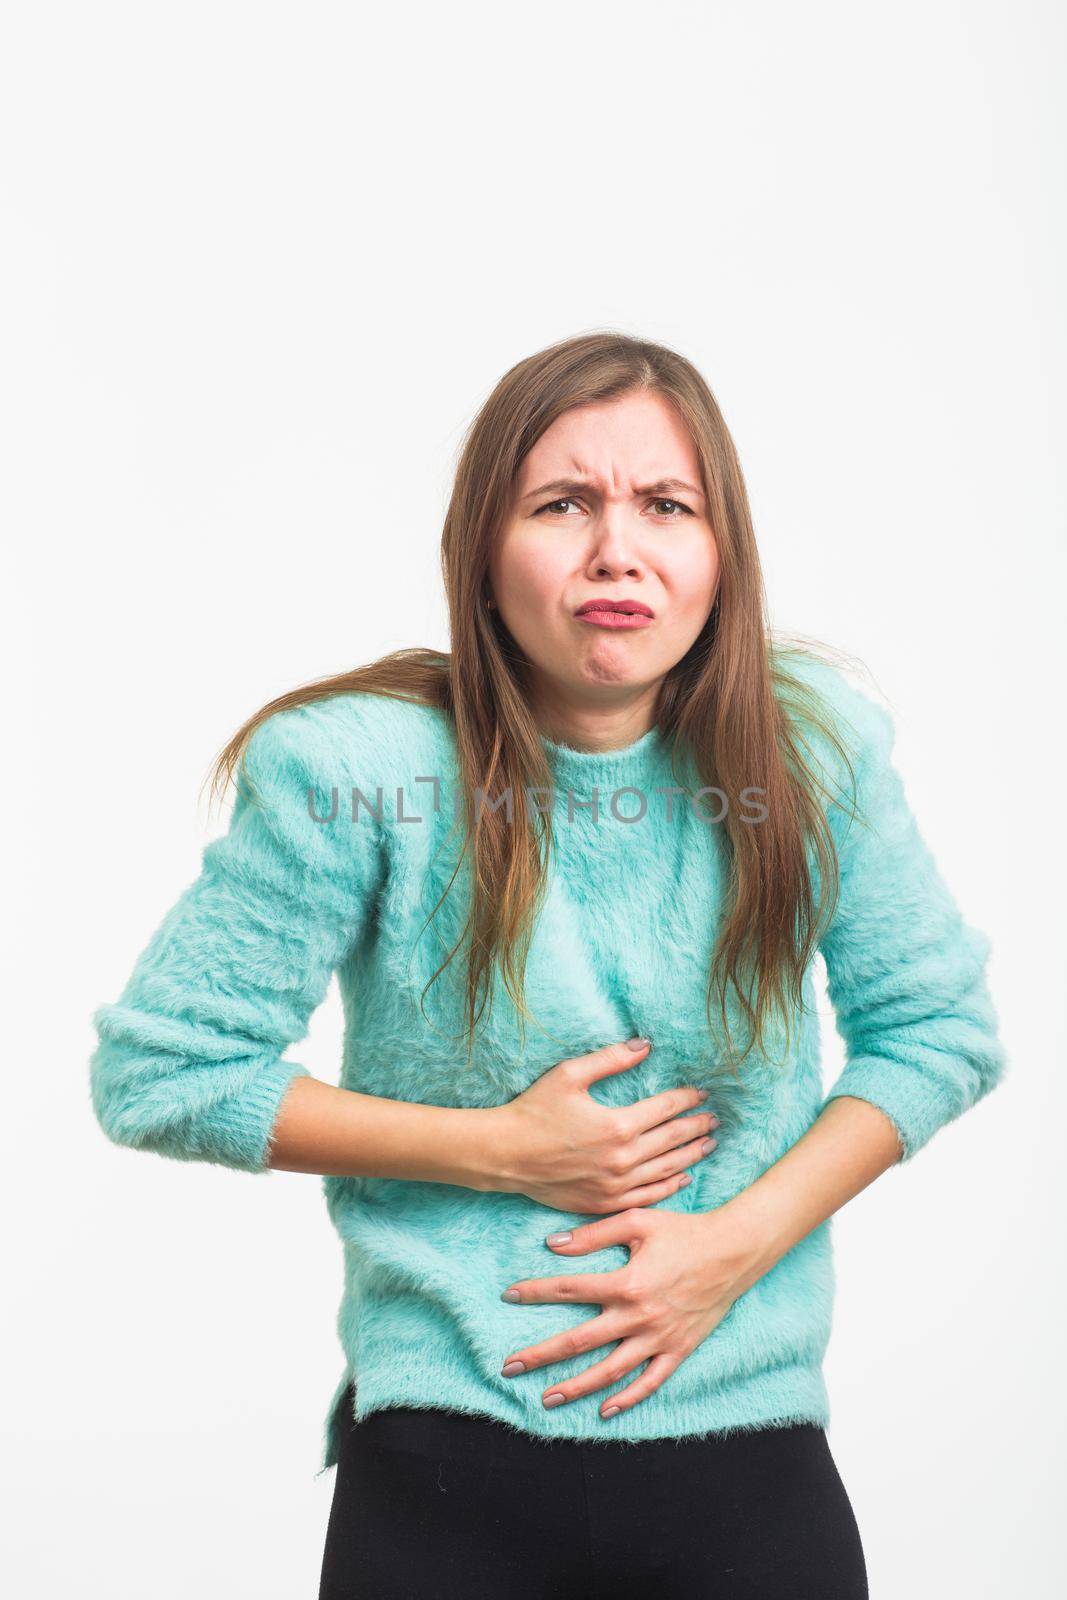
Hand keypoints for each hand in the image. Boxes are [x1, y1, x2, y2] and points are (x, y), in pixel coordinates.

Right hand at [493, 1039, 718, 1212]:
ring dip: (691, 1155)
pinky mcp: (605, 1203)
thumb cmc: (534, 1111)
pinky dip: (669, 1186)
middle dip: (697, 1126)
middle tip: (715, 1118)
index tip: (701, 1093)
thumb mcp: (569, 1074)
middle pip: (672, 1140)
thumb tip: (645, 1044)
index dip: (687, 1099)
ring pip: (666, 1170)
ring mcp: (616, 1186)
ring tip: (709, 1144)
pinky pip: (648, 1196)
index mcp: (618, 1125)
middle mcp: (623, 1159)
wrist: (506, 1155)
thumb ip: (611, 1059)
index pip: (665, 1109)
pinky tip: (683, 1177)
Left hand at [498, 1203, 767, 1417]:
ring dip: (576, 1387)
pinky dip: (627, 1398)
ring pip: (610, 1371)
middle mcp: (638, 1316)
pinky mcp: (678, 1349)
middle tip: (509, 1367)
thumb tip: (553, 1244)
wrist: (734, 1251)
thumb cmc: (684, 1231)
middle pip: (579, 1342)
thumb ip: (594, 1234)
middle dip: (540, 1355)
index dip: (535, 1292)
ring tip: (547, 1398)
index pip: (569, 1289)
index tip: (508, 1296)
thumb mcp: (638, 1222)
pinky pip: (650, 1382)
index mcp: (626, 1283)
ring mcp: (659, 1338)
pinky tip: (604, 1410)